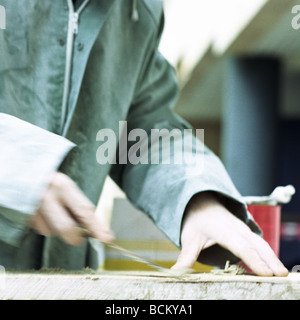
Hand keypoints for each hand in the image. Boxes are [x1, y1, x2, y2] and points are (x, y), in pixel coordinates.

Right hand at [29, 172, 113, 245]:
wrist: (18, 171)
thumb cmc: (48, 182)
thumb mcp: (65, 187)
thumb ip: (77, 205)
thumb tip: (94, 228)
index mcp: (63, 185)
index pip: (84, 210)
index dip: (97, 227)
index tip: (107, 238)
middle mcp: (47, 196)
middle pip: (66, 227)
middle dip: (75, 237)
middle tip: (79, 239)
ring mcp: (33, 207)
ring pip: (51, 231)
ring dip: (57, 229)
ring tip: (55, 215)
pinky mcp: (22, 215)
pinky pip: (39, 229)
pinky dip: (45, 227)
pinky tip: (43, 215)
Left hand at [172, 192, 288, 276]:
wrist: (201, 200)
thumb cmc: (196, 220)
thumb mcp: (189, 238)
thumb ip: (186, 256)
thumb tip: (175, 273)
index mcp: (224, 230)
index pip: (242, 247)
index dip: (254, 260)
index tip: (265, 273)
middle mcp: (237, 229)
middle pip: (257, 245)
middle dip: (270, 260)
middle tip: (282, 275)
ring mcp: (243, 229)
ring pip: (261, 243)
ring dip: (272, 257)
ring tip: (282, 273)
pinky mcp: (245, 232)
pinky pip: (259, 242)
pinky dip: (268, 252)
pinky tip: (273, 264)